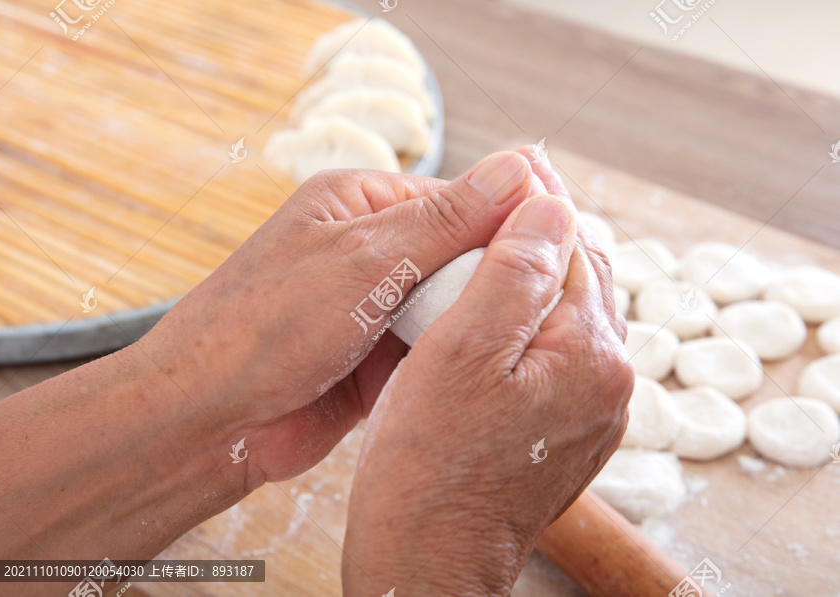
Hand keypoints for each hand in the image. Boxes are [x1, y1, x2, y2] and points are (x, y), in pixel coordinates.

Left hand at [134, 151, 540, 495]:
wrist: (211, 420)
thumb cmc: (266, 326)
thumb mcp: (365, 260)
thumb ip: (446, 220)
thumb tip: (521, 167)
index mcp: (358, 203)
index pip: (457, 199)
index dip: (508, 223)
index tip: (557, 249)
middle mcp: (367, 250)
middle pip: (459, 254)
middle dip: (493, 280)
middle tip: (547, 305)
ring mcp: (372, 307)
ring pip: (451, 306)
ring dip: (473, 323)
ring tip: (521, 343)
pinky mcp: (377, 358)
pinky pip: (433, 350)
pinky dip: (453, 360)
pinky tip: (485, 373)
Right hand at [341, 149, 632, 595]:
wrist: (426, 559)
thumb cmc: (429, 463)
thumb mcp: (462, 352)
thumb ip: (513, 272)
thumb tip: (548, 203)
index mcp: (592, 355)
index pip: (574, 249)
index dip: (539, 204)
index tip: (513, 164)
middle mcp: (608, 384)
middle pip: (580, 282)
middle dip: (540, 238)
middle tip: (498, 199)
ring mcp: (590, 414)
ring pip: (567, 319)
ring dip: (533, 278)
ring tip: (489, 247)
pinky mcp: (564, 434)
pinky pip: (555, 358)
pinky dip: (528, 324)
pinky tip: (491, 315)